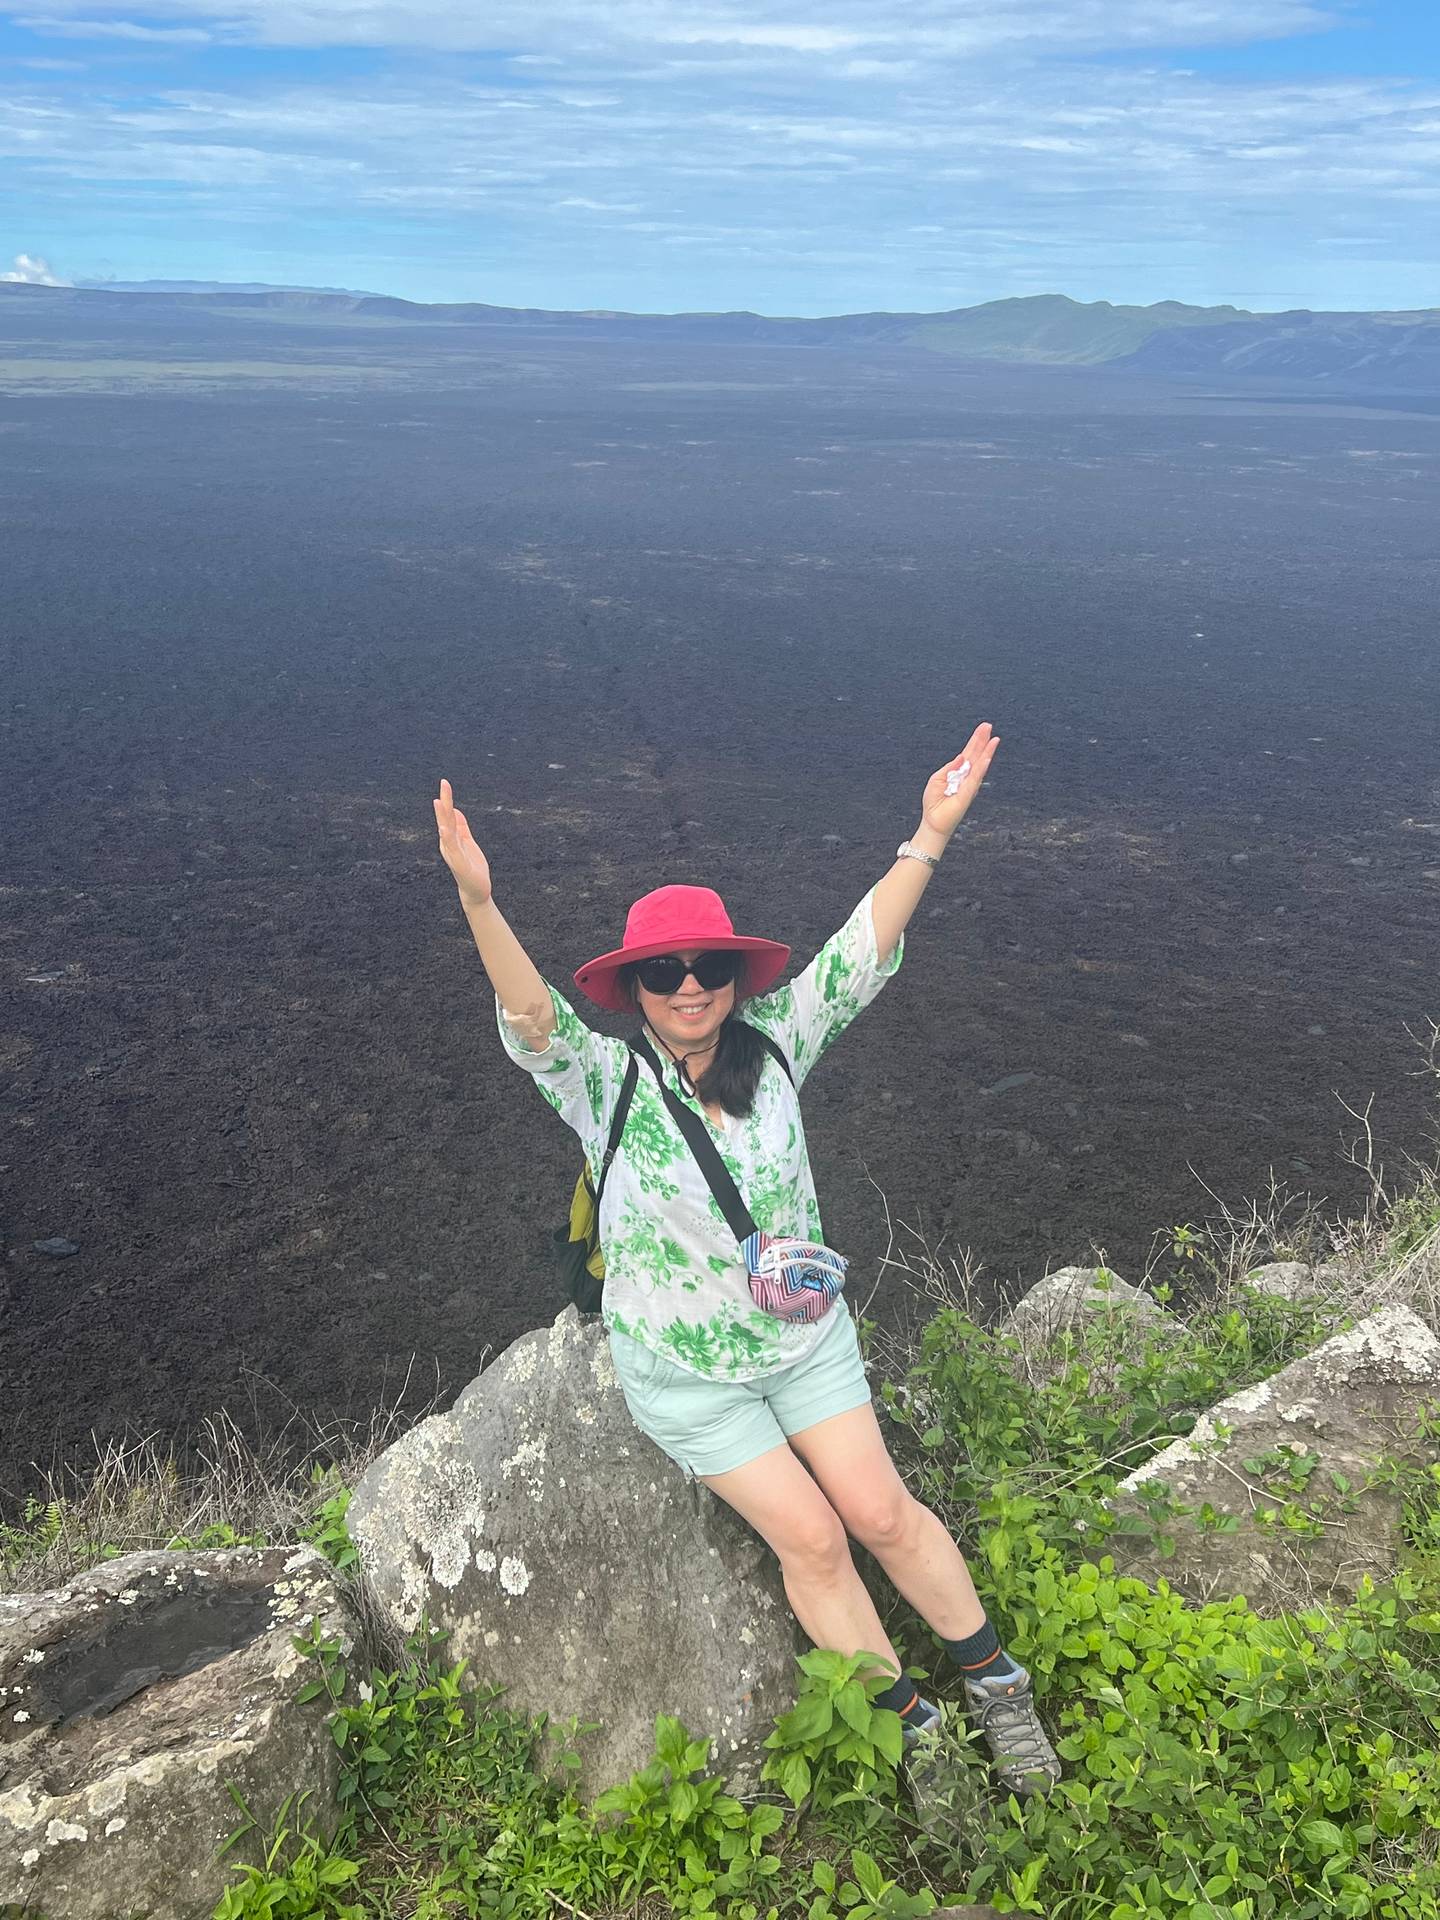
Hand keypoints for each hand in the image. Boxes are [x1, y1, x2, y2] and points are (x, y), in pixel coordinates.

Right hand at [434, 778, 492, 905]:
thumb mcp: (468, 842)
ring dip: (442, 816)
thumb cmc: (472, 867)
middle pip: (445, 819)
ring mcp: (451, 853)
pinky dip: (447, 838)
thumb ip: (462, 827)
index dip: (447, 799)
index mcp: (450, 838)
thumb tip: (456, 810)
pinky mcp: (458, 863)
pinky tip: (444, 828)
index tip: (445, 782)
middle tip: (444, 783)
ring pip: (446, 830)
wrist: (476, 890)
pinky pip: (452, 848)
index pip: (448, 815)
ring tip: (439, 801)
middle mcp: (447, 843)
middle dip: (445, 801)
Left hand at [919, 723, 999, 838]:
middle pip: (976, 755)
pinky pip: (975, 778)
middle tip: (989, 726)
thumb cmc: (934, 802)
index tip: (983, 728)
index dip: (975, 741)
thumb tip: (961, 757)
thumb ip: (950, 768)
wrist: (933, 821)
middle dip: (982, 741)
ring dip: (987, 752)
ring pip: (979, 765)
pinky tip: (987, 758)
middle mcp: (966, 777)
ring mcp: (969, 785)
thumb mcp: (937, 779)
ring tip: (994, 739)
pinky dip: (981, 768)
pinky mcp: (968, 794)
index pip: (969, 753)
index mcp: (958, 772)